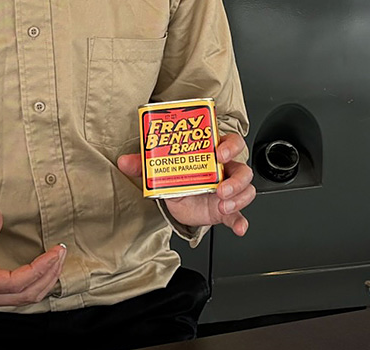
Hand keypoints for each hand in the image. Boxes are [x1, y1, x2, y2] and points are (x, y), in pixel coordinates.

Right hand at [0, 205, 66, 306]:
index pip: (19, 282)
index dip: (41, 267)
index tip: (56, 251)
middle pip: (29, 293)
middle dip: (50, 273)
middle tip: (62, 252)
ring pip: (27, 297)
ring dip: (46, 279)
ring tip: (57, 259)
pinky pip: (21, 294)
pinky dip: (38, 282)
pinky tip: (44, 268)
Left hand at [117, 133, 255, 235]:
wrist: (178, 201)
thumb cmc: (178, 177)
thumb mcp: (162, 168)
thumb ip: (143, 163)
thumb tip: (124, 161)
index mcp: (212, 154)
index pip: (231, 142)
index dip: (229, 146)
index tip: (220, 153)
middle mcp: (224, 171)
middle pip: (242, 169)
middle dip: (236, 178)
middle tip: (222, 187)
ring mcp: (228, 190)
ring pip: (245, 190)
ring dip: (238, 198)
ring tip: (223, 205)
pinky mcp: (226, 209)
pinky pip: (239, 215)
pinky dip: (240, 221)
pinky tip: (239, 227)